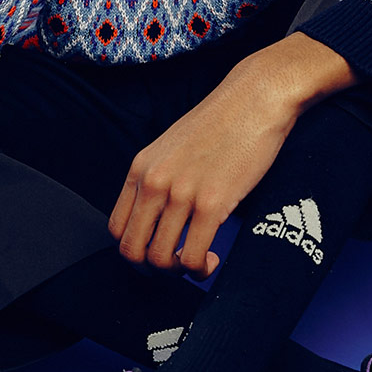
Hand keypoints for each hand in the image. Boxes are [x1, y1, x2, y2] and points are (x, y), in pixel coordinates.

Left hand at [107, 58, 299, 280]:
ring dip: (178, 271)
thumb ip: (160, 177)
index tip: (156, 251)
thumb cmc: (222, 122)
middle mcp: (153, 183)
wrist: (255, 99)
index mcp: (140, 168)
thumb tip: (160, 214)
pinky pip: (192, 257)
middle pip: (131, 250)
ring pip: (160, 259)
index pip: (116, 228)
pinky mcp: (212, 204)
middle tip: (176, 265)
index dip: (135, 250)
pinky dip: (200, 270)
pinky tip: (212, 259)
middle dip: (152, 269)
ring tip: (198, 262)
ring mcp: (181, 194)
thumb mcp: (173, 147)